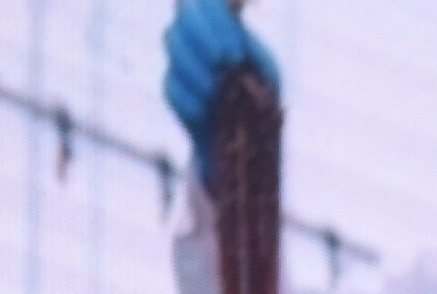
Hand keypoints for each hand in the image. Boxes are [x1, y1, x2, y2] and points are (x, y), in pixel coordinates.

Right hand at [162, 0, 264, 146]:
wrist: (241, 137)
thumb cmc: (258, 96)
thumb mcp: (265, 71)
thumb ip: (251, 48)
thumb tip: (233, 33)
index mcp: (224, 21)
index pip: (209, 0)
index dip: (215, 18)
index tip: (236, 52)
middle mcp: (198, 32)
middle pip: (184, 11)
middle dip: (204, 35)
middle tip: (226, 61)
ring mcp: (181, 58)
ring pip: (174, 44)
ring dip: (196, 67)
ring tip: (217, 91)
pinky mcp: (172, 87)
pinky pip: (171, 83)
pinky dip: (188, 97)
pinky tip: (206, 110)